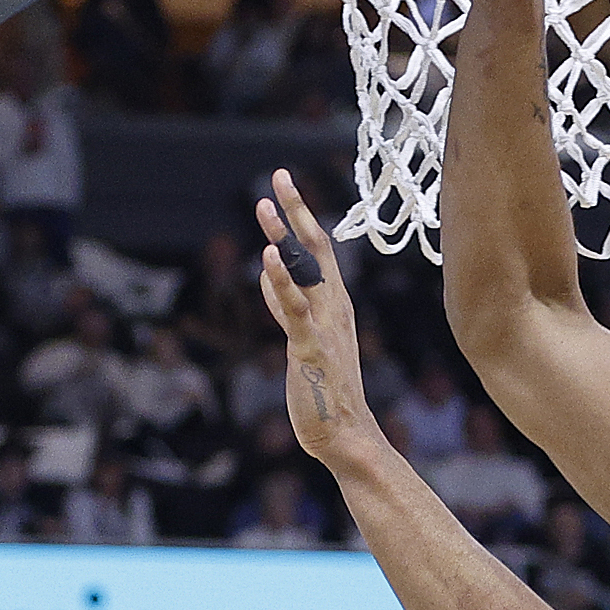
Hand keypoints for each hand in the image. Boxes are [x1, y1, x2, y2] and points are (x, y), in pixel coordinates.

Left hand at [255, 171, 382, 468]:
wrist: (346, 434)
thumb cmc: (327, 390)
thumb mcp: (303, 338)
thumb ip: (286, 306)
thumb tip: (268, 274)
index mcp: (335, 304)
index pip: (319, 250)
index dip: (301, 216)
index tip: (284, 186)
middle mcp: (333, 308)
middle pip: (316, 248)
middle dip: (296, 211)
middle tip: (279, 176)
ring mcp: (323, 326)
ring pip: (305, 272)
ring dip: (284, 236)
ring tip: (264, 205)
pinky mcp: (310, 348)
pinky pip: (296, 309)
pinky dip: (283, 282)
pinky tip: (269, 258)